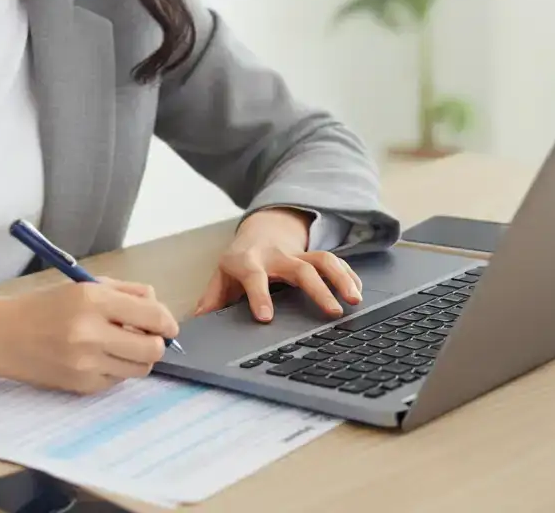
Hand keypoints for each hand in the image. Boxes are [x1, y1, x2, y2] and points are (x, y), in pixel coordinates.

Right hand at [0, 277, 179, 393]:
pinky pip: (117, 380)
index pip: (151, 315)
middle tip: (147, 336)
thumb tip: (158, 306)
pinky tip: (99, 356)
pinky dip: (117, 369)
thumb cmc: (45, 305)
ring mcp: (85, 363)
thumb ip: (125, 293)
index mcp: (92, 299)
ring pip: (140, 368)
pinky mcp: (81, 385)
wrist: (4, 335)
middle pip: (152, 348)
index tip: (168, 324)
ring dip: (139, 357)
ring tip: (122, 345)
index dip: (167, 321)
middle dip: (157, 342)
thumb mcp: (84, 286)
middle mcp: (90, 332)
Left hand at [193, 208, 362, 321]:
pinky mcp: (314, 255)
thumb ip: (211, 299)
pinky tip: (358, 292)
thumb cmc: (239, 262)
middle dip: (316, 289)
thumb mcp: (222, 277)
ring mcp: (298, 254)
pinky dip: (349, 275)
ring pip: (323, 260)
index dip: (259, 295)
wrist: (260, 231)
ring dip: (340, 278)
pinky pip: (336, 261)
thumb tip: (196, 323)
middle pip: (299, 268)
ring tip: (354, 300)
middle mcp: (275, 256)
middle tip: (332, 312)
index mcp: (248, 262)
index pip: (253, 276)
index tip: (266, 317)